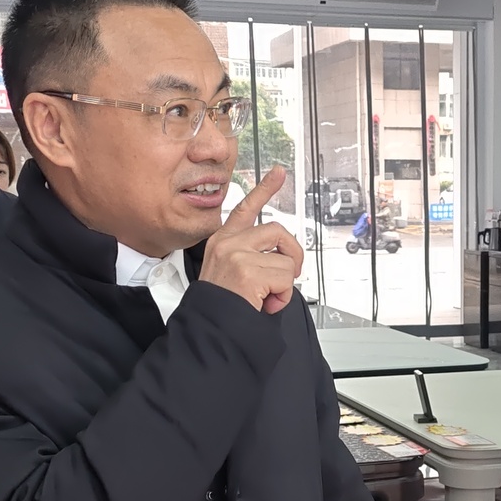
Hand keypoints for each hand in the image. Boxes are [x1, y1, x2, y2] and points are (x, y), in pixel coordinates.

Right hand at [200, 167, 300, 312]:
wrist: (208, 327)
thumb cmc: (220, 305)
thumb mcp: (230, 272)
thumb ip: (252, 258)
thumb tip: (282, 261)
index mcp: (223, 241)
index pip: (246, 208)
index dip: (265, 189)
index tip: (279, 173)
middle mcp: (228, 244)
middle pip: (278, 231)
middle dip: (292, 254)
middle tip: (289, 273)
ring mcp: (237, 256)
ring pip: (285, 260)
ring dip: (284, 283)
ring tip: (268, 296)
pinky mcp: (247, 271)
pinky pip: (285, 278)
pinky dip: (282, 296)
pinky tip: (265, 303)